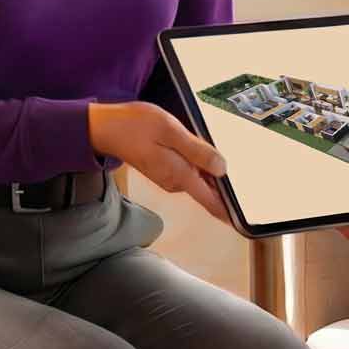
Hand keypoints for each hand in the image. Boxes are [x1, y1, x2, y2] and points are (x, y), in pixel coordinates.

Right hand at [89, 102, 228, 220]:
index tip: (245, 222)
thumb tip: (222, 169)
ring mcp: (169, 178)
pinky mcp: (164, 170)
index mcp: (180, 175)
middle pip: (209, 188)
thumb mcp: (170, 131)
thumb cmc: (134, 126)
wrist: (104, 128)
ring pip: (199, 177)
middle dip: (222, 179)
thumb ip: (197, 151)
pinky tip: (195, 147)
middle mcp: (175, 182)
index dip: (230, 212)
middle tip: (231, 161)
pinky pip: (189, 170)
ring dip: (208, 166)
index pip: (212, 202)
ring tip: (209, 147)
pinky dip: (197, 162)